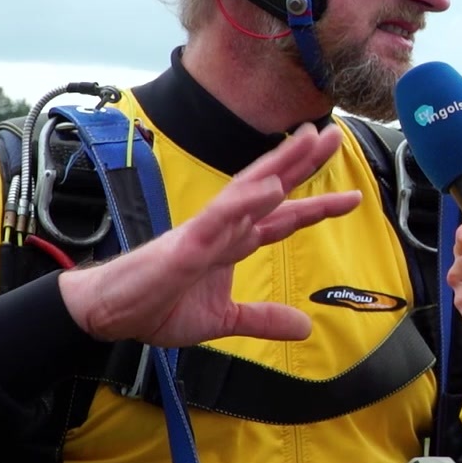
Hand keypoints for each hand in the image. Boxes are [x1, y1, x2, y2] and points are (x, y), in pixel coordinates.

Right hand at [57, 122, 360, 345]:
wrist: (109, 315)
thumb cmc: (156, 307)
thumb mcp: (222, 321)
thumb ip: (262, 320)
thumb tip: (304, 328)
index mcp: (232, 243)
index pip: (281, 218)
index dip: (316, 206)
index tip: (352, 196)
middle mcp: (222, 229)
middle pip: (269, 188)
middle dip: (302, 163)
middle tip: (333, 134)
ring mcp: (204, 232)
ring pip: (247, 190)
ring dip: (279, 165)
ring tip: (309, 141)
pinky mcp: (185, 245)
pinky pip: (218, 219)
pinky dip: (245, 203)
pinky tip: (271, 188)